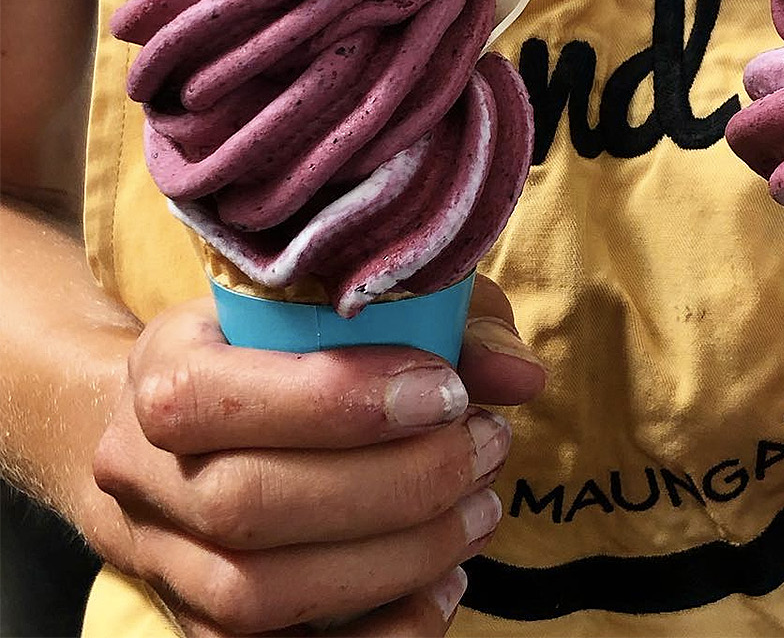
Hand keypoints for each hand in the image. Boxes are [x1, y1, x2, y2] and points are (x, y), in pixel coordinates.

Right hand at [90, 280, 544, 635]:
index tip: (446, 390)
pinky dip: (379, 632)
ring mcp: (162, 560)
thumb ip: (443, 318)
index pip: (212, 396)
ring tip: (480, 511)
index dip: (336, 401)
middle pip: (247, 505)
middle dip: (395, 482)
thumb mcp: (354, 303)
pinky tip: (444, 585)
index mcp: (162, 369)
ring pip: (257, 594)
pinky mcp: (200, 625)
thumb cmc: (291, 346)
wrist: (188, 430)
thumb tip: (520, 376)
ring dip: (397, 557)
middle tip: (487, 446)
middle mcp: (139, 471)